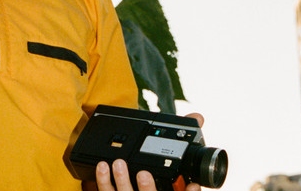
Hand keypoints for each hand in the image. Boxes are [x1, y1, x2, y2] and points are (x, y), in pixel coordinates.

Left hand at [82, 112, 204, 190]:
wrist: (133, 188)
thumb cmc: (152, 176)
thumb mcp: (170, 162)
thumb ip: (183, 138)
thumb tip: (199, 117)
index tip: (192, 185)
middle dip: (147, 190)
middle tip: (143, 173)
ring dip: (122, 182)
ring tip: (119, 163)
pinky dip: (103, 181)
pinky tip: (102, 166)